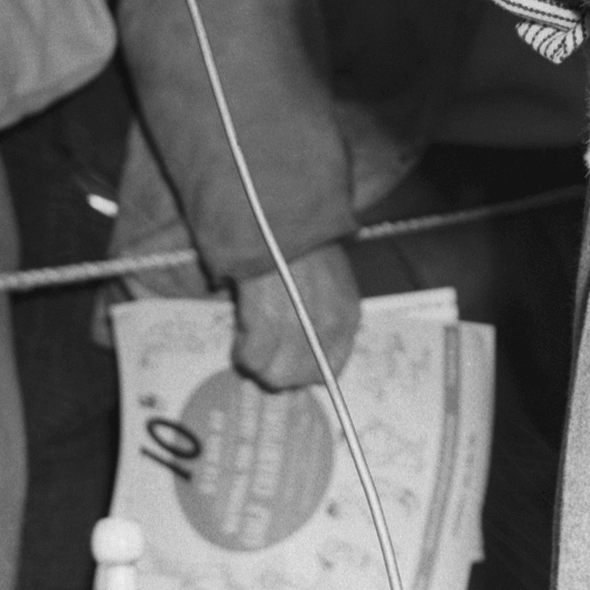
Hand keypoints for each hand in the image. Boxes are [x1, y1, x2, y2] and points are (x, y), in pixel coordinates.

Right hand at [231, 245, 361, 392]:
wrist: (278, 210)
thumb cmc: (300, 240)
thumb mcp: (328, 277)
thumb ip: (322, 313)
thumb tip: (301, 345)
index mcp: (347, 315)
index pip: (330, 369)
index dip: (303, 369)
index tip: (286, 356)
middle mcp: (327, 326)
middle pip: (297, 378)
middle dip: (276, 367)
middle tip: (263, 344)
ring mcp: (297, 326)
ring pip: (273, 375)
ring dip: (257, 360)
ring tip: (251, 333)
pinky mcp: (266, 319)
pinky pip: (251, 357)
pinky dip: (242, 349)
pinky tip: (242, 328)